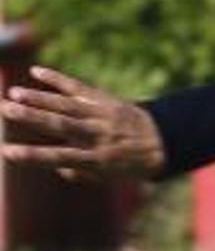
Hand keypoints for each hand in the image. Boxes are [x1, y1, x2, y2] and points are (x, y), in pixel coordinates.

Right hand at [0, 66, 164, 178]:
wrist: (163, 142)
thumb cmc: (130, 164)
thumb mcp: (109, 177)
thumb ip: (81, 173)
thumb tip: (57, 166)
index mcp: (97, 159)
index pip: (59, 157)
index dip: (33, 155)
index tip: (7, 152)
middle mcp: (98, 136)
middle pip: (60, 125)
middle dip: (32, 117)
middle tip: (5, 109)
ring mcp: (101, 116)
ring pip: (67, 105)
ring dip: (39, 97)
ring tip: (14, 93)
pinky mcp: (104, 99)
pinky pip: (78, 88)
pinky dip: (58, 79)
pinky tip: (37, 72)